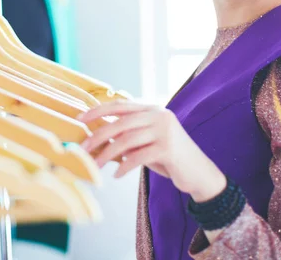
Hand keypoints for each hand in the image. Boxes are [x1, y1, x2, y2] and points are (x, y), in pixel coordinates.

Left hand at [77, 101, 226, 200]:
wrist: (199, 173)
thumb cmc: (169, 158)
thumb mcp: (147, 142)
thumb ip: (129, 136)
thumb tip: (97, 138)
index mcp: (153, 109)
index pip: (121, 105)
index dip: (99, 110)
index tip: (81, 118)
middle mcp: (159, 115)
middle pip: (120, 123)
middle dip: (98, 136)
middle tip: (83, 148)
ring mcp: (165, 131)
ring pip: (127, 140)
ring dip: (107, 154)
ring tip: (95, 165)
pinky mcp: (168, 148)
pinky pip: (138, 157)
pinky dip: (124, 166)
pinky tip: (117, 175)